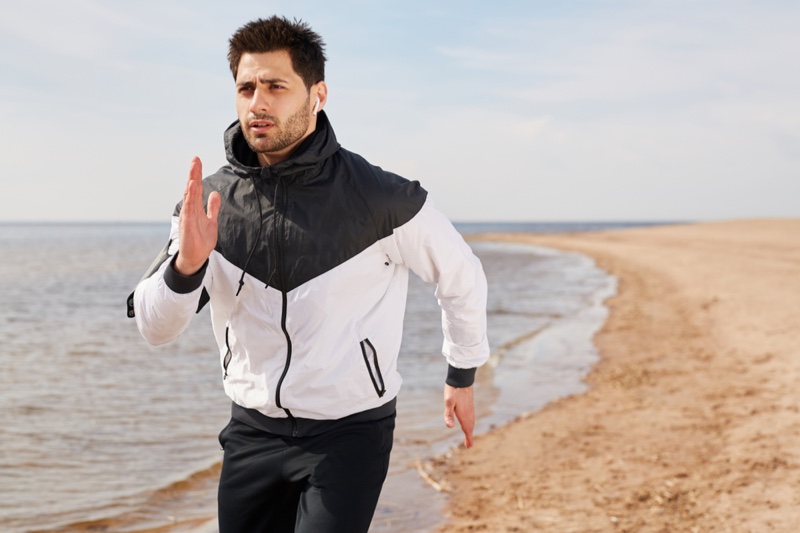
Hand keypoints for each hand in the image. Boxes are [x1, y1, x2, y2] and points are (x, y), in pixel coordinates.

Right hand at [175, 157, 220, 275]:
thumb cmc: (200, 240)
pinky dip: (190, 197)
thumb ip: (213, 208)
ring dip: (191, 181)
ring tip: (194, 168)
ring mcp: (187, 216)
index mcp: (195, 208)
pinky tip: (191, 186)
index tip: (197, 161)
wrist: (195, 257)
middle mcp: (190, 210)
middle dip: (193, 174)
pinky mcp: (187, 224)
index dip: (197, 175)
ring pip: (189, 196)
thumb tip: (215, 193)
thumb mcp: (211, 221)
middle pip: (191, 189)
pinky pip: (189, 208)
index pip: (196, 188)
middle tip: (195, 159)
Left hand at [444, 384, 474, 447]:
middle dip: (469, 436)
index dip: (468, 438)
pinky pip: (472, 416)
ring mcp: (470, 408)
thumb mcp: (448, 402)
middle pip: (470, 427)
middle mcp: (469, 413)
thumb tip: (450, 427)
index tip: (469, 446)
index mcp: (463, 414)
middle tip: (469, 445)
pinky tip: (469, 422)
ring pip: (472, 422)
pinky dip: (471, 422)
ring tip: (469, 435)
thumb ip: (448, 414)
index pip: (467, 429)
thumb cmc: (453, 390)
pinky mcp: (470, 404)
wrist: (462, 378)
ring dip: (470, 429)